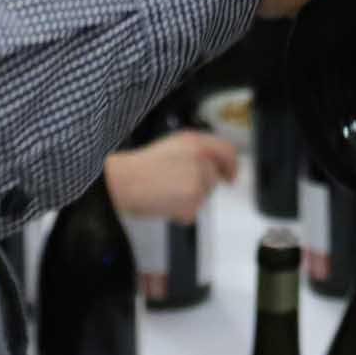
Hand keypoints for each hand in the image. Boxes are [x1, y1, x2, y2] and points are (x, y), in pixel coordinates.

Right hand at [105, 129, 239, 223]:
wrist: (124, 182)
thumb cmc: (142, 166)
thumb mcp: (173, 145)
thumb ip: (199, 149)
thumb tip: (216, 162)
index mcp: (196, 142)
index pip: (228, 152)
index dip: (231, 165)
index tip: (230, 175)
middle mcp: (201, 160)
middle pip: (214, 178)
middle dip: (200, 185)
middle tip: (176, 185)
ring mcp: (199, 181)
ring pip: (204, 196)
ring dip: (189, 198)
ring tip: (167, 191)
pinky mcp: (193, 201)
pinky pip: (194, 212)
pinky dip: (181, 212)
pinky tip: (165, 202)